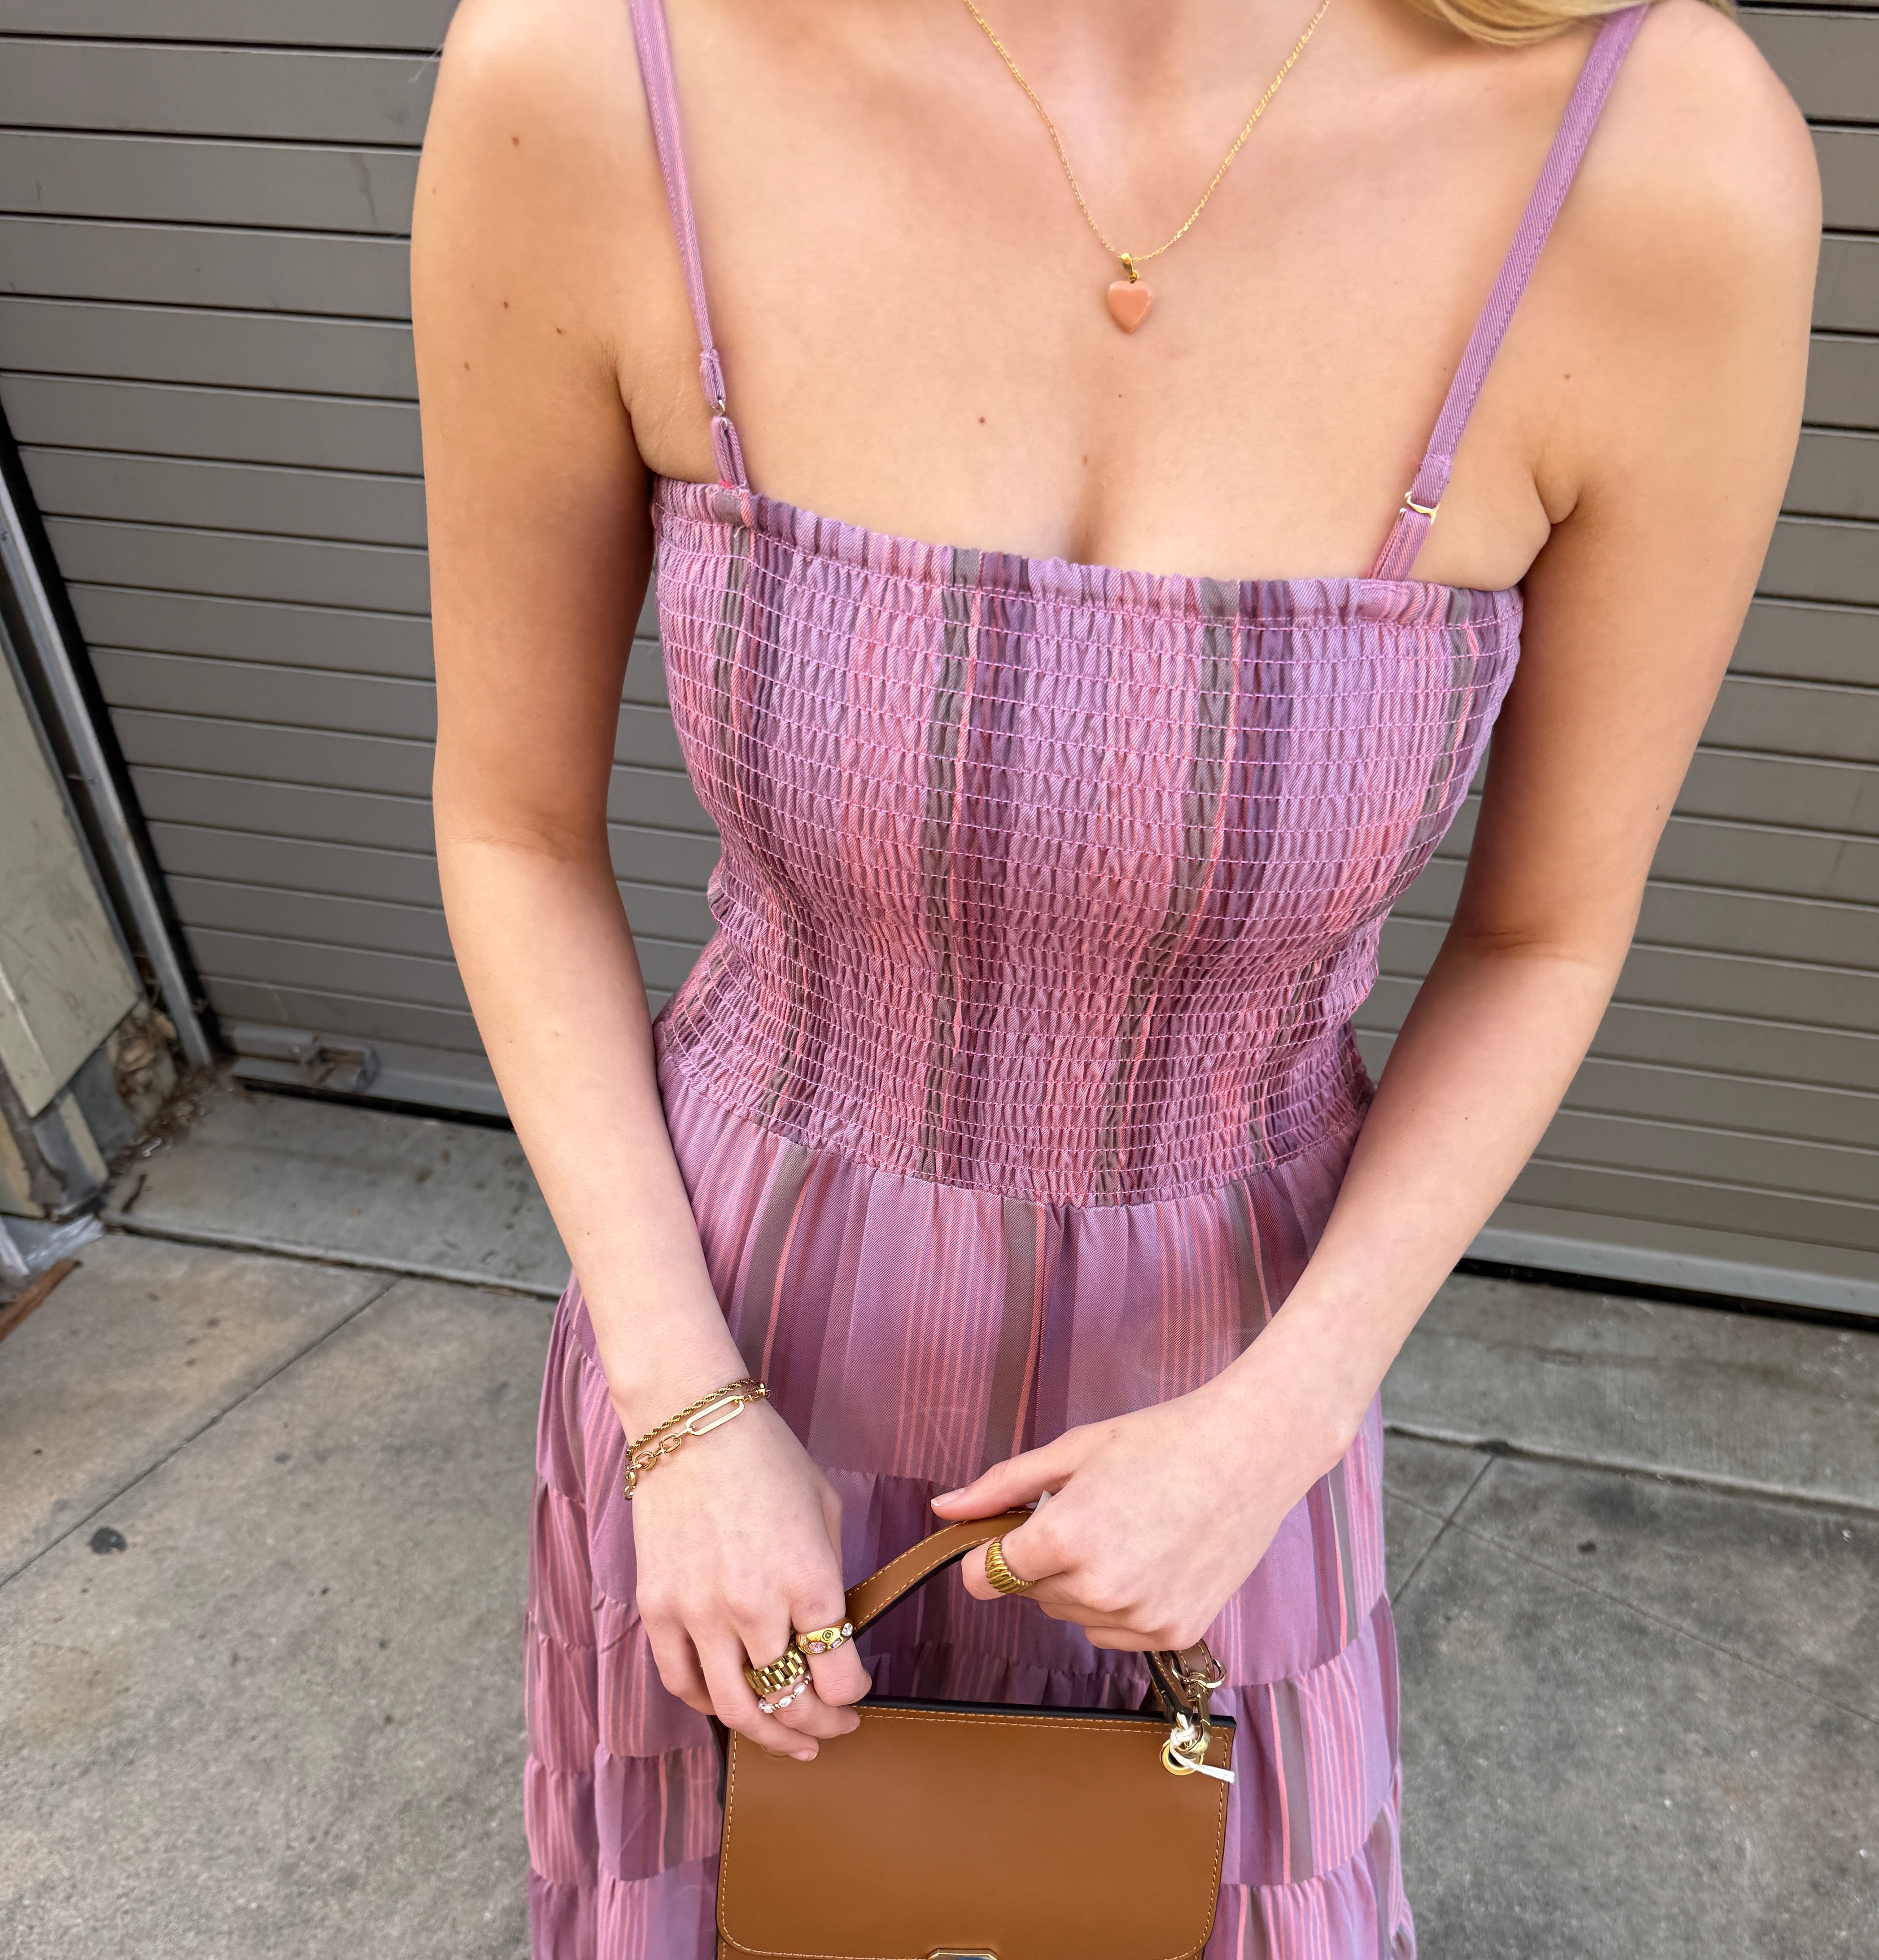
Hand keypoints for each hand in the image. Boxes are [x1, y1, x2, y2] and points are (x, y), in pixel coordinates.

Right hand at [629, 1398, 868, 1759]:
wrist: (690, 1423)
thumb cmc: (768, 1459)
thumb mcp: (825, 1512)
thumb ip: (830, 1579)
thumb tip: (832, 1635)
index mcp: (808, 1579)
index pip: (838, 1676)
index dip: (853, 1695)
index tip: (856, 1691)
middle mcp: (754, 1607)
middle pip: (791, 1703)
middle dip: (819, 1728)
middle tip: (833, 1731)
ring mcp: (699, 1613)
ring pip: (735, 1710)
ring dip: (769, 1736)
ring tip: (789, 1742)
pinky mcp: (657, 1609)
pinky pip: (682, 1683)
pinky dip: (709, 1705)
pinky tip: (730, 1705)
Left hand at [930, 1357, 1352, 1652]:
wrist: (1250, 1454)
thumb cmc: (1161, 1441)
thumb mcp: (1073, 1450)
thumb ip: (1001, 1486)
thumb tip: (944, 1509)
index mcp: (1064, 1539)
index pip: (986, 1577)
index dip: (990, 1553)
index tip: (1012, 1533)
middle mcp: (1098, 1589)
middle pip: (1031, 1594)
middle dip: (1042, 1560)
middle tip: (1089, 1513)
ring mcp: (1139, 1619)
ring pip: (1072, 1614)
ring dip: (1080, 1583)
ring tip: (1126, 1532)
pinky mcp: (1173, 1634)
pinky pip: (1114, 1632)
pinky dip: (1119, 1605)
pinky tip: (1151, 1559)